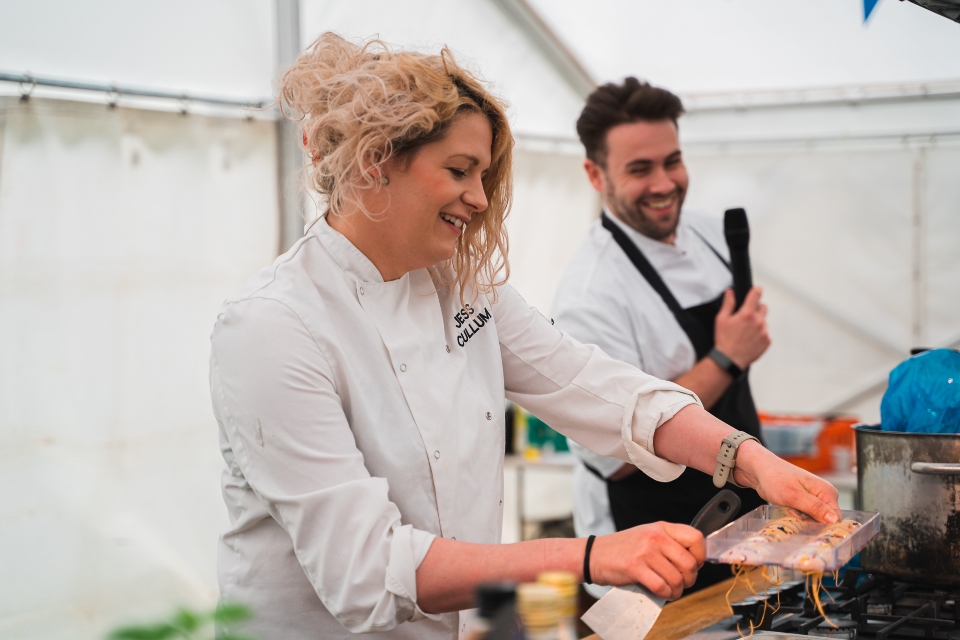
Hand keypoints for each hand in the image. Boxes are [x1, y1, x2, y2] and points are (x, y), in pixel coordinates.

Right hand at [590, 522, 704, 600]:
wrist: (594, 554)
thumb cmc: (623, 549)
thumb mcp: (648, 536)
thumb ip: (669, 543)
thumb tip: (694, 562)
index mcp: (661, 527)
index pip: (696, 538)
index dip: (700, 556)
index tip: (694, 565)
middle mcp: (655, 536)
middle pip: (690, 563)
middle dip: (690, 579)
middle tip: (682, 583)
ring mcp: (645, 551)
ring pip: (677, 578)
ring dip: (677, 590)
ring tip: (671, 591)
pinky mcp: (635, 567)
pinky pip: (662, 586)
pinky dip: (666, 595)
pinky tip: (662, 594)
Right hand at [714, 287, 769, 368]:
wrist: (729, 360)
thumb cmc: (724, 340)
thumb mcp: (721, 320)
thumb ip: (728, 304)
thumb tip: (730, 292)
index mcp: (747, 314)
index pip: (756, 294)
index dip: (756, 290)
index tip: (756, 290)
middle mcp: (758, 321)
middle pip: (763, 307)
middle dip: (756, 309)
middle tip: (746, 317)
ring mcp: (764, 332)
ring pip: (764, 321)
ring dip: (758, 323)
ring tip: (746, 332)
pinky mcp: (767, 341)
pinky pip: (766, 333)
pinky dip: (760, 334)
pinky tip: (750, 339)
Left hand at [734, 441, 841, 523]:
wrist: (760, 470)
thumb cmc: (775, 478)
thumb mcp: (794, 496)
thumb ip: (815, 508)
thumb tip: (834, 520)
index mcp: (827, 491)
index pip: (835, 518)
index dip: (821, 524)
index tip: (804, 519)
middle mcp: (825, 494)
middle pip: (825, 520)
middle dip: (810, 521)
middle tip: (793, 511)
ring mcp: (816, 497)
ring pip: (815, 519)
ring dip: (802, 519)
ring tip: (789, 508)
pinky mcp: (807, 501)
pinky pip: (807, 515)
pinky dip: (798, 516)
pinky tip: (789, 508)